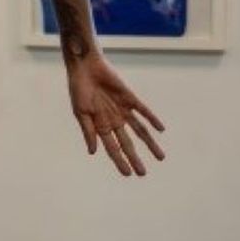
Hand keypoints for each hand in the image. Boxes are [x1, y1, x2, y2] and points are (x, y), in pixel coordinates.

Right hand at [66, 50, 165, 176]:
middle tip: (143, 173)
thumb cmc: (78, 88)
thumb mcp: (80, 112)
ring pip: (140, 130)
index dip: (120, 161)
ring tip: (160, 157)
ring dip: (150, 143)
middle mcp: (114, 120)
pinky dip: (152, 119)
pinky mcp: (129, 97)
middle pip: (128, 143)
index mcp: (100, 126)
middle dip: (135, 158)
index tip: (128, 174)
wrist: (85, 66)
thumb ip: (88, 131)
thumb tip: (93, 152)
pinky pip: (143, 111)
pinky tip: (160, 129)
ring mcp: (123, 110)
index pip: (112, 148)